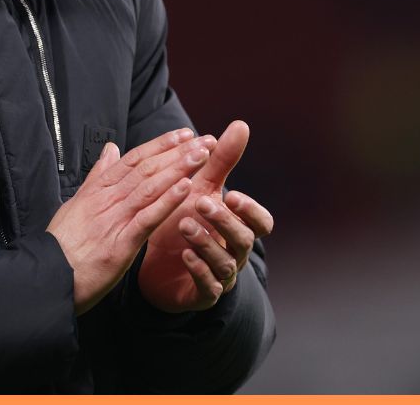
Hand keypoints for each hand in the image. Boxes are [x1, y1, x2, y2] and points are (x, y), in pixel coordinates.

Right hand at [47, 128, 215, 314]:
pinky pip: (148, 218)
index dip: (160, 144)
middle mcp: (107, 199)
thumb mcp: (76, 203)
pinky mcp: (121, 243)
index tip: (182, 134)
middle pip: (146, 168)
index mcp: (98, 190)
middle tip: (204, 140)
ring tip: (201, 156)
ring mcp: (114, 219)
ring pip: (150, 187)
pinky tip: (186, 188)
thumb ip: (97, 176)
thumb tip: (110, 149)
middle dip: (177, 152)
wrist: (47, 277)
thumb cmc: (61, 245)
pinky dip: (168, 201)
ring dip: (177, 169)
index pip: (134, 159)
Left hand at [137, 120, 273, 312]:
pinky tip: (184, 255)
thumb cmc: (187, 219)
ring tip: (184, 225)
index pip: (262, 223)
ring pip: (225, 264)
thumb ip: (222, 160)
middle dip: (225, 222)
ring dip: (207, 244)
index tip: (233, 194)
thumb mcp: (202, 188)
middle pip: (244, 241)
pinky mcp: (202, 294)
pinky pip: (207, 286)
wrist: (157, 264)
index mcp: (239, 226)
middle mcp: (235, 252)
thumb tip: (241, 125)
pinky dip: (198, 270)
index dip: (251, 210)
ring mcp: (220, 275)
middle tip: (202, 203)